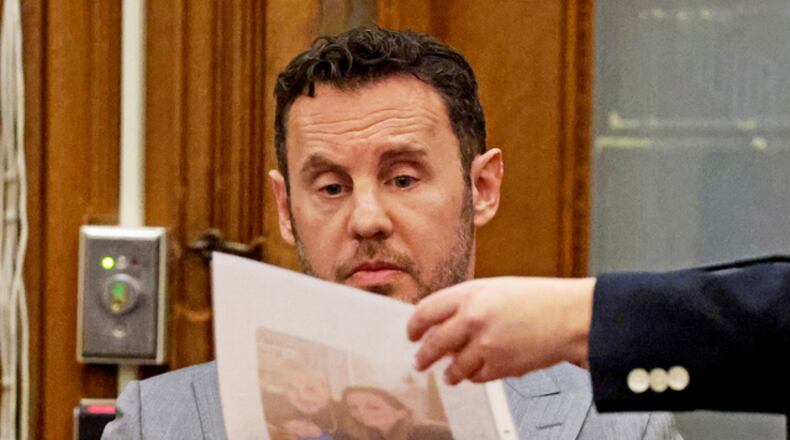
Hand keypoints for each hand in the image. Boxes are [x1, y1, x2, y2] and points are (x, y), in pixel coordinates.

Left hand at [407, 276, 594, 384]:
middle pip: (433, 344)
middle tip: (420, 361)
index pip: (426, 311)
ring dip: (449, 373)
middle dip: (423, 356)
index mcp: (470, 294)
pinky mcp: (500, 366)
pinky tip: (476, 372)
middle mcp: (473, 319)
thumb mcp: (495, 288)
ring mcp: (485, 344)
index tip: (412, 333)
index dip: (414, 325)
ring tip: (449, 374)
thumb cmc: (538, 299)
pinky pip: (476, 377)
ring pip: (453, 367)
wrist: (570, 316)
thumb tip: (441, 321)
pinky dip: (474, 376)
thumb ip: (466, 303)